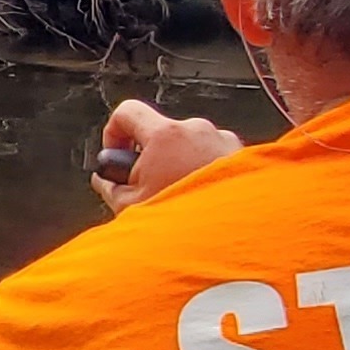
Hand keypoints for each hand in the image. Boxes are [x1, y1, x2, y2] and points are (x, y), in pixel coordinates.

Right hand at [95, 98, 242, 213]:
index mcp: (165, 136)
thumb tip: (105, 182)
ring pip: (190, 144)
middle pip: (162, 132)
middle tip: (149, 187)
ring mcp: (223, 140)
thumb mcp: (134, 209)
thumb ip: (111, 189)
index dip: (114, 132)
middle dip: (152, 157)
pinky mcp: (244, 155)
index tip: (118, 154)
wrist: (234, 238)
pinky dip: (206, 171)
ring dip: (181, 164)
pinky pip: (216, 154)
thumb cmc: (187, 223)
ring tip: (182, 198)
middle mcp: (197, 130)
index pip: (127, 112)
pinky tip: (204, 199)